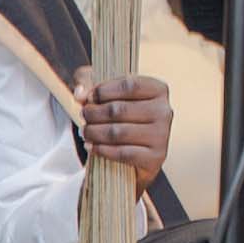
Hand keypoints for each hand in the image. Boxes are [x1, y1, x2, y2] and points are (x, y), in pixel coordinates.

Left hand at [75, 72, 174, 187]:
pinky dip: (102, 150)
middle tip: (83, 116)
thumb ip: (90, 84)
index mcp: (158, 90)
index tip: (89, 97)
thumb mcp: (108, 93)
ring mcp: (161, 135)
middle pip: (119, 109)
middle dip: (94, 113)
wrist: (138, 151)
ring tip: (84, 132)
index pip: (129, 85)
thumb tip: (79, 93)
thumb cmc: (123, 116)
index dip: (104, 90)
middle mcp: (164, 111)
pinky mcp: (156, 157)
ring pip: (118, 132)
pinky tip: (91, 147)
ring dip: (94, 132)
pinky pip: (123, 153)